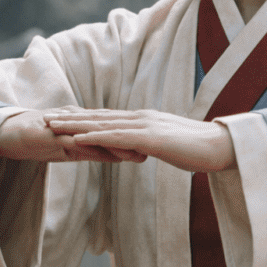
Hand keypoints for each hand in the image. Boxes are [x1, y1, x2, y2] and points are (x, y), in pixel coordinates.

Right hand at [0, 109, 145, 162]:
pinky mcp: (50, 135)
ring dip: (115, 145)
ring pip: (94, 136)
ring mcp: (64, 128)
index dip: (134, 138)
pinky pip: (71, 142)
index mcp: (82, 125)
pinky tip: (100, 153)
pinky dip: (87, 147)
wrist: (3, 132)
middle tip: (154, 150)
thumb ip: (89, 150)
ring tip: (135, 154)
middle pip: (109, 132)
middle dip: (131, 141)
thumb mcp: (66, 149)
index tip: (155, 146)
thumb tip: (114, 155)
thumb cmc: (34, 140)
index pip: (112, 132)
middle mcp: (77, 122)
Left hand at [43, 107, 235, 172]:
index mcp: (144, 119)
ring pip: (101, 125)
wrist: (222, 147)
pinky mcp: (149, 139)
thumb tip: (142, 150)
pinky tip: (74, 140)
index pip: (107, 117)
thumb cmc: (200, 150)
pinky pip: (114, 138)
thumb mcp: (169, 146)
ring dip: (72, 125)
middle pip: (98, 116)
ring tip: (50, 126)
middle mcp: (140, 117)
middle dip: (69, 116)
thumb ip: (153, 144)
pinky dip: (91, 137)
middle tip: (44, 117)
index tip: (61, 116)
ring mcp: (144, 126)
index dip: (82, 116)